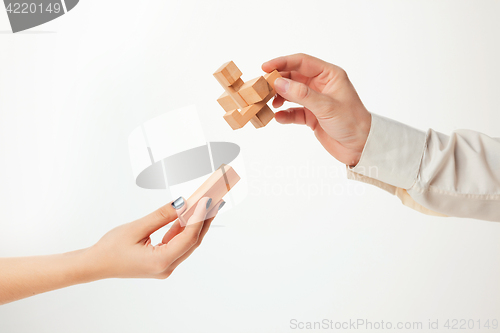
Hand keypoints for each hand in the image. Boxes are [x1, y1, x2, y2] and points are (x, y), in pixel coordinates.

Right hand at [86, 197, 221, 278]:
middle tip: (216, 200)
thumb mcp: (136, 228)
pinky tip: (189, 214)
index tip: (207, 200)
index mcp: (161, 261)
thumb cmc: (110, 248)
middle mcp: (167, 267)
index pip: (188, 237)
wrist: (95, 264)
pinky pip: (178, 243)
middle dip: (205, 219)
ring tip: (207, 204)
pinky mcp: (162, 261)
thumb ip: (162, 216)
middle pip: (193, 240)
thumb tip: (182, 203)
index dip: (199, 217)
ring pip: (187, 242)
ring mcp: (165, 266)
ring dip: (196, 222)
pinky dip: (183, 228)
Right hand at [262, 53, 371, 165]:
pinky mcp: (311, 116)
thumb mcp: (326, 106)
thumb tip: (279, 83)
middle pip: (293, 77)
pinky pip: (293, 111)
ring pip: (291, 94)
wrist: (361, 147)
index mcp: (329, 75)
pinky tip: (279, 117)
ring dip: (279, 98)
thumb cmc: (352, 122)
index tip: (265, 67)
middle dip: (278, 82)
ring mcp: (315, 101)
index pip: (301, 62)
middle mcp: (321, 85)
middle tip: (262, 87)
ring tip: (270, 103)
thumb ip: (301, 94)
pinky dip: (285, 114)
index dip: (282, 62)